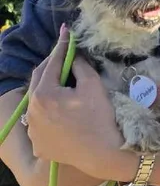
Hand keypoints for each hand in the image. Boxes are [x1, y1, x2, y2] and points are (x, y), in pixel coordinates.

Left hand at [26, 25, 123, 178]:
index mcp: (44, 94)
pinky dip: (49, 111)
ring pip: (38, 101)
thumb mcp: (92, 84)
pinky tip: (63, 110)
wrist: (102, 153)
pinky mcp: (38, 144)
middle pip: (39, 81)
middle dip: (51, 65)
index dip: (60, 46)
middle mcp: (32, 112)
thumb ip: (79, 65)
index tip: (66, 32)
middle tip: (65, 55)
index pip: (51, 63)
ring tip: (65, 83)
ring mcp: (33, 130)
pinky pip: (40, 121)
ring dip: (49, 89)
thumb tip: (73, 54)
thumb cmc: (100, 116)